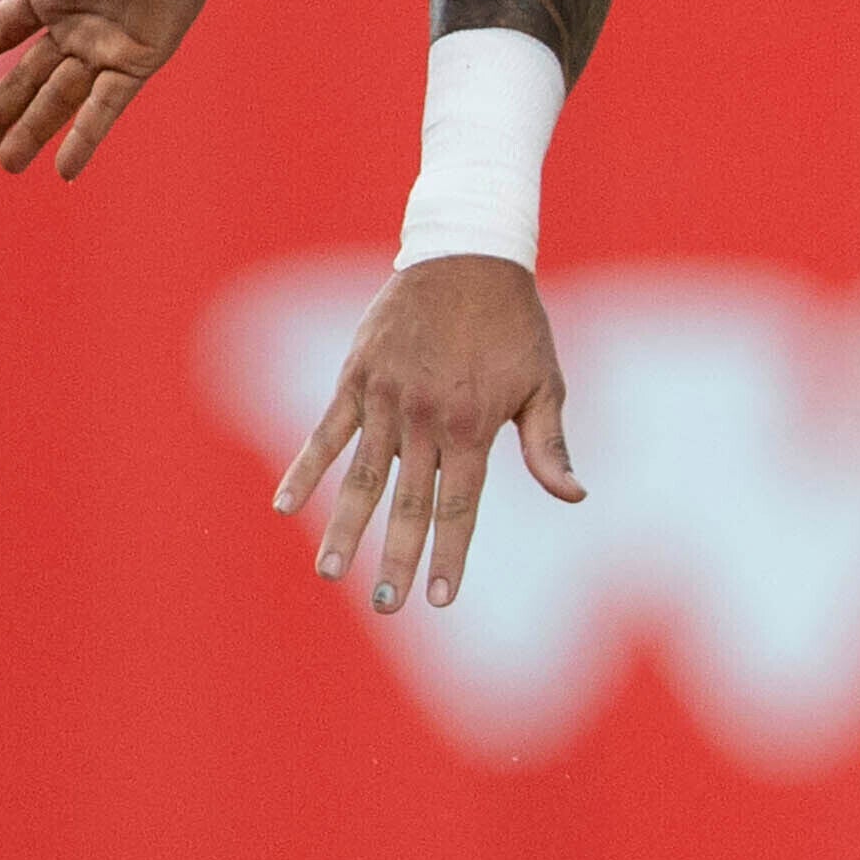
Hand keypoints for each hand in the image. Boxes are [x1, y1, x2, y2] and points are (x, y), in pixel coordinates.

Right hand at [272, 254, 582, 613]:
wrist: (468, 254)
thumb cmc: (515, 324)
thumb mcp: (545, 382)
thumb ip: (549, 446)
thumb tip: (574, 498)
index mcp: (475, 426)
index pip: (459, 507)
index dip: (449, 555)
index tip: (440, 598)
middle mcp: (426, 419)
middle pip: (409, 503)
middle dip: (398, 558)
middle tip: (389, 605)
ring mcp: (386, 398)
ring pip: (362, 476)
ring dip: (344, 527)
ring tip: (332, 573)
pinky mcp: (356, 377)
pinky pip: (326, 431)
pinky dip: (304, 468)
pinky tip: (285, 505)